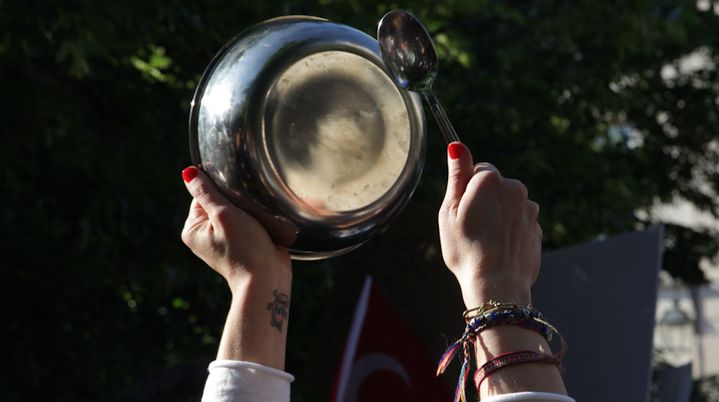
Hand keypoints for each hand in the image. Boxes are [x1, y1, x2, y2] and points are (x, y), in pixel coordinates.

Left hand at [180, 166, 290, 290]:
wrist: (268, 279)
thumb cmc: (245, 249)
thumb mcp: (223, 215)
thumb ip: (206, 192)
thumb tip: (188, 172)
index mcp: (192, 229)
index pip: (202, 194)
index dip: (220, 191)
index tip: (235, 203)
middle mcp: (204, 235)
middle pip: (219, 201)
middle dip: (235, 202)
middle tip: (247, 215)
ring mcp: (223, 241)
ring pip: (235, 211)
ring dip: (247, 211)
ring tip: (255, 223)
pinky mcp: (241, 244)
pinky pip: (246, 222)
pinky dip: (255, 221)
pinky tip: (261, 228)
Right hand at [438, 143, 541, 307]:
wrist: (497, 286)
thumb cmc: (466, 249)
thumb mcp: (449, 211)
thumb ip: (456, 175)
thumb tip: (456, 146)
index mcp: (491, 180)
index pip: (479, 169)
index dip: (467, 189)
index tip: (462, 210)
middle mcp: (515, 188)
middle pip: (496, 185)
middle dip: (485, 200)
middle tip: (471, 227)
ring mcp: (530, 209)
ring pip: (509, 204)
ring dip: (499, 216)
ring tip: (486, 241)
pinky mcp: (537, 229)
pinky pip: (519, 222)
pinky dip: (510, 231)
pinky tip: (499, 249)